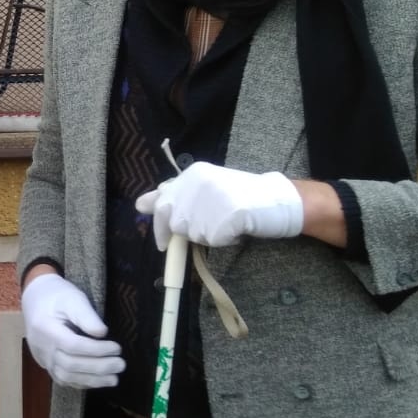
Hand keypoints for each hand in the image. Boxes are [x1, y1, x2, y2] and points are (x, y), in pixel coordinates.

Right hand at [20, 273, 124, 388]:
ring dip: (92, 381)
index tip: (116, 348)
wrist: (35, 301)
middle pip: (70, 365)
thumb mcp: (72, 298)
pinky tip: (99, 380)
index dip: (96, 350)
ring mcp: (43, 358)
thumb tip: (102, 333)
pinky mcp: (46, 364)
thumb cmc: (56, 296)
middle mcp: (42, 348)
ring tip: (114, 379)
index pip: (72, 346)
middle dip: (98, 367)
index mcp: (46, 328)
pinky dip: (82, 382)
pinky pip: (63, 379)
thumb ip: (86, 315)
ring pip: (66, 377)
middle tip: (121, 364)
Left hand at [135, 162, 302, 249]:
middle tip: (209, 230)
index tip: (163, 243)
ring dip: (208, 235)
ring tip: (226, 222)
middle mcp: (198, 183)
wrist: (278, 199)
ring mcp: (212, 200)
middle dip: (187, 232)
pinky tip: (236, 229)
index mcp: (192, 174)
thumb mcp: (204, 189)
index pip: (162, 203)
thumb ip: (174, 196)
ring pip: (193, 233)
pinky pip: (213, 241)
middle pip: (176, 222)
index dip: (161, 227)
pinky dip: (224, 241)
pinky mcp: (226, 217)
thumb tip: (140, 204)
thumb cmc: (241, 196)